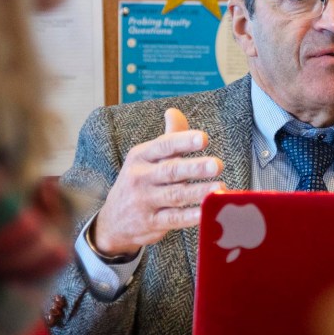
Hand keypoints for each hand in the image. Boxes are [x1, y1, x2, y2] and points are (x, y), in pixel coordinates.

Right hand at [89, 108, 222, 257]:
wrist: (113, 221)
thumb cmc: (139, 183)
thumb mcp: (146, 159)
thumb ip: (167, 138)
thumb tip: (174, 111)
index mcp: (140, 157)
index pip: (163, 146)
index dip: (183, 142)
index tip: (203, 138)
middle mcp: (140, 178)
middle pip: (170, 171)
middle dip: (195, 168)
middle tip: (217, 165)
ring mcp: (144, 202)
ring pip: (175, 195)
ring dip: (198, 192)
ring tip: (220, 187)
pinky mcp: (151, 223)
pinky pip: (174, 219)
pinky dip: (191, 216)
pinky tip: (207, 212)